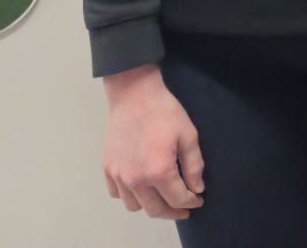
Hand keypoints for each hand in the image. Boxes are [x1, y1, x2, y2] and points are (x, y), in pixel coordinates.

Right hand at [101, 65, 204, 219]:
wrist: (134, 95)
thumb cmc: (164, 112)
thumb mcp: (188, 135)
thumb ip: (194, 166)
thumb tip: (196, 189)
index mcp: (159, 171)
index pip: (177, 199)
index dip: (191, 202)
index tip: (198, 200)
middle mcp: (136, 178)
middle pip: (155, 210)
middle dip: (172, 211)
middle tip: (183, 208)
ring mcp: (118, 175)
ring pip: (135, 206)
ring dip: (149, 205)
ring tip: (161, 196)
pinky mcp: (107, 168)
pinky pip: (117, 194)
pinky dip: (129, 195)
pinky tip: (141, 185)